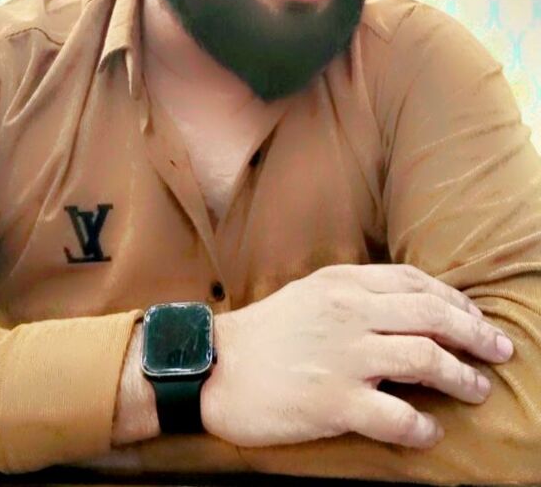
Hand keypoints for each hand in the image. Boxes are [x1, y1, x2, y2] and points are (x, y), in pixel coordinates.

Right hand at [201, 263, 513, 449]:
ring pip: (425, 360)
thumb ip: (356, 294)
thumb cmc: (264, 331)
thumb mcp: (311, 293)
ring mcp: (343, 357)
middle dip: (475, 334)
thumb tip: (406, 307)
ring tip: (478, 389)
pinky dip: (421, 427)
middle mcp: (349, 314)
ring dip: (462, 378)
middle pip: (433, 316)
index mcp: (343, 283)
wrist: (214, 367)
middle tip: (500, 349)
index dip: (454, 300)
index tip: (475, 318)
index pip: (416, 283)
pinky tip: (429, 432)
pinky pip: (396, 417)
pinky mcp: (333, 402)